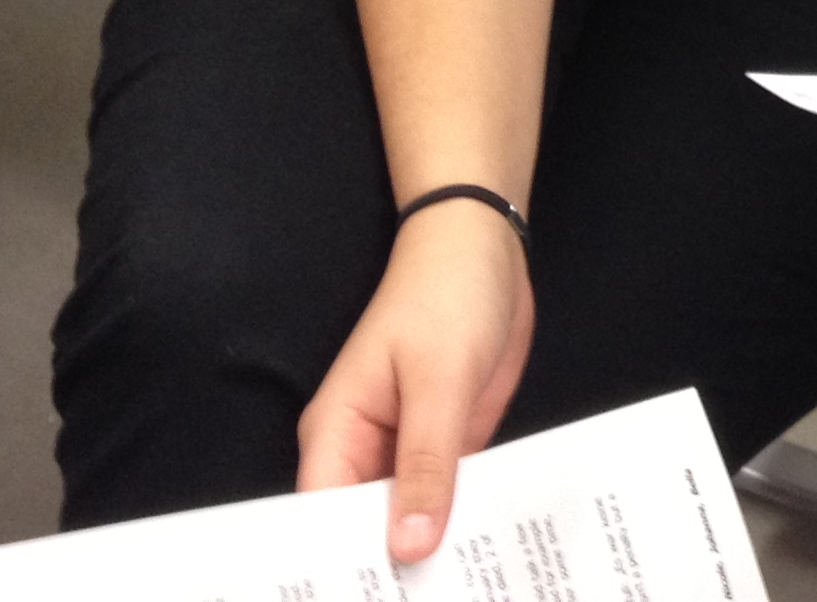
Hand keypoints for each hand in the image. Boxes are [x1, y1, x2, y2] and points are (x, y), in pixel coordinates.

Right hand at [297, 197, 536, 561]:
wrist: (486, 248)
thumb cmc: (445, 298)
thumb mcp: (438, 382)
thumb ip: (426, 465)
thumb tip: (408, 549)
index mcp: (336, 434)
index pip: (321, 522)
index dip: (338, 571)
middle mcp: (364, 454)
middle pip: (365, 531)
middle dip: (390, 572)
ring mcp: (408, 453)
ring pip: (411, 521)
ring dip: (435, 555)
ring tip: (469, 593)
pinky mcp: (449, 447)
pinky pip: (451, 499)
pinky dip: (465, 525)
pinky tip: (494, 560)